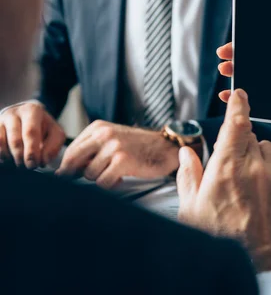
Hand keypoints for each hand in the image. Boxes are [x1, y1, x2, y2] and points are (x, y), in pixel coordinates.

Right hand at [0, 103, 64, 168]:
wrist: (26, 116)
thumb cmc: (43, 127)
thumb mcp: (55, 132)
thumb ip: (53, 146)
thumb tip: (43, 161)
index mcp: (32, 110)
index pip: (30, 132)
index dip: (32, 151)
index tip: (34, 164)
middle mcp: (14, 113)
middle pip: (15, 140)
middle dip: (21, 157)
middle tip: (28, 166)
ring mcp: (0, 120)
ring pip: (1, 143)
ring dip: (10, 158)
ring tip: (19, 163)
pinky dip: (1, 155)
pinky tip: (9, 159)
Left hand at [56, 121, 178, 187]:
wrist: (167, 147)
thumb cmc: (139, 146)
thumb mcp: (112, 139)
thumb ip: (90, 149)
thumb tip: (63, 171)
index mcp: (98, 127)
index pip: (70, 151)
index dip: (67, 167)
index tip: (69, 176)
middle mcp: (104, 134)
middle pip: (72, 162)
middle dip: (76, 175)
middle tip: (89, 178)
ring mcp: (114, 147)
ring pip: (89, 174)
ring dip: (99, 179)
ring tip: (113, 174)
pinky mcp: (123, 160)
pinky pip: (103, 182)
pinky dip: (111, 184)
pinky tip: (121, 178)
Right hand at [177, 89, 270, 272]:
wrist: (260, 266)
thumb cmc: (221, 240)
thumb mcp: (192, 210)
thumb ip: (188, 176)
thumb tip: (187, 151)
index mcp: (226, 169)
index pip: (236, 123)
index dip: (239, 103)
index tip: (241, 93)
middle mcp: (255, 168)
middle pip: (250, 136)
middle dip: (241, 144)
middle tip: (234, 167)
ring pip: (269, 149)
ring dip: (260, 157)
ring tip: (252, 183)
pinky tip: (269, 187)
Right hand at [216, 37, 270, 159]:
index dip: (259, 34)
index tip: (242, 34)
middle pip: (261, 54)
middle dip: (241, 52)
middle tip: (225, 53)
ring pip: (257, 73)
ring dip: (239, 71)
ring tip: (226, 70)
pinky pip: (260, 94)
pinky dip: (245, 94)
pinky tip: (229, 94)